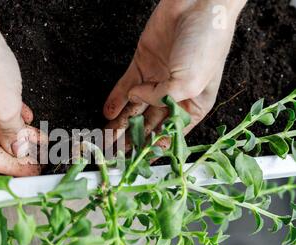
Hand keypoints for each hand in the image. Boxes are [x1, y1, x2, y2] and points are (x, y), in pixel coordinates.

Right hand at [0, 0, 41, 175]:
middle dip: (17, 147)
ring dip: (15, 130)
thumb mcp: (5, 108)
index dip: (14, 166)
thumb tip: (19, 148)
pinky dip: (6, 114)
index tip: (32, 171)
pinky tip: (24, 116)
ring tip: (37, 135)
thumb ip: (13, 134)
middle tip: (39, 155)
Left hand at [104, 0, 245, 148]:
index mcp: (194, 104)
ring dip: (121, 124)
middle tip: (116, 154)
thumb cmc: (206, 43)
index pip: (171, 133)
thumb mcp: (190, 82)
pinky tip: (107, 114)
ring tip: (107, 139)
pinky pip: (124, 87)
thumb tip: (137, 100)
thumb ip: (162, 99)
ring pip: (134, 109)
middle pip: (150, 124)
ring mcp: (156, 80)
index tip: (139, 161)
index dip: (155, 147)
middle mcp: (174, 95)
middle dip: (133, 139)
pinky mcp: (142, 64)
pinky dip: (115, 101)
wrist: (197, 3)